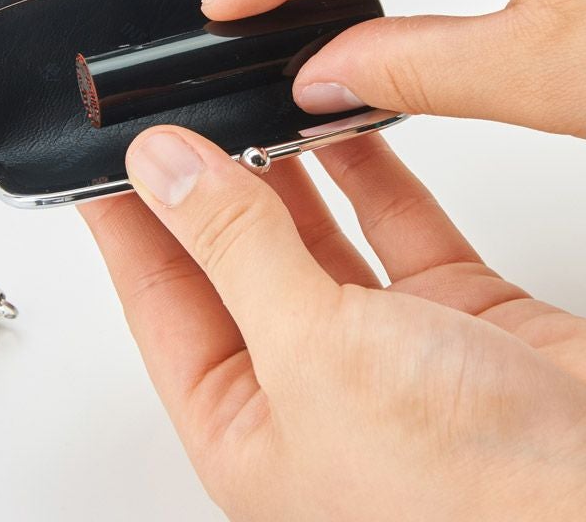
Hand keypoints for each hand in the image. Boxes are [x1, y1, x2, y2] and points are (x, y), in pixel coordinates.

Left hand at [79, 127, 585, 520]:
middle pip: (231, 259)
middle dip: (205, 183)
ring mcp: (382, 343)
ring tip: (248, 102)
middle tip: (179, 113)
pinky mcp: (451, 307)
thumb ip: (235, 249)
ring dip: (284, 168)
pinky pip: (393, 220)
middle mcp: (309, 383)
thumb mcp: (313, 353)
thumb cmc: (476, 501)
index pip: (157, 299)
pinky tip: (337, 125)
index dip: (127, 220)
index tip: (109, 153)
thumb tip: (163, 170)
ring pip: (313, 233)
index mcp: (247, 422)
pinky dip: (367, 169)